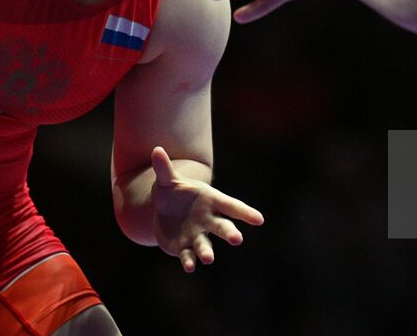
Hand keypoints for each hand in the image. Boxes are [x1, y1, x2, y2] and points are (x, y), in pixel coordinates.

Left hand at [150, 147, 262, 271]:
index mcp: (211, 200)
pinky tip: (190, 266)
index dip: (245, 212)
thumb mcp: (167, 179)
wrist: (164, 210)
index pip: (231, 206)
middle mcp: (208, 220)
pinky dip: (189, 261)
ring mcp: (198, 235)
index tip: (259, 220)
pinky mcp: (184, 248)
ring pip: (206, 245)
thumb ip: (164, 168)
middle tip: (237, 239)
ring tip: (209, 259)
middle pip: (223, 227)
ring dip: (207, 252)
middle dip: (230, 233)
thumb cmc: (173, 191)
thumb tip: (157, 149)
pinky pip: (188, 256)